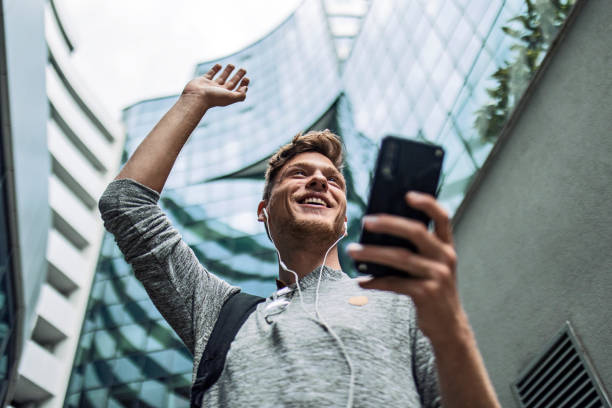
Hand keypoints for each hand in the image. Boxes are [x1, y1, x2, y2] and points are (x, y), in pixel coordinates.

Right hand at [182, 64, 248, 108]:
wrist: (196, 97)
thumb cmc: (213, 98)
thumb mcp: (230, 97)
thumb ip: (240, 94)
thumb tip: (245, 88)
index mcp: (227, 96)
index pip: (237, 90)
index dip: (243, 85)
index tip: (246, 78)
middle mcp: (220, 91)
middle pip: (231, 83)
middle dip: (238, 76)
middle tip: (244, 69)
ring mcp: (211, 86)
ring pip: (221, 77)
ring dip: (227, 71)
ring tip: (232, 65)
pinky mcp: (203, 80)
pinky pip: (210, 74)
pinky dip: (215, 69)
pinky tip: (219, 65)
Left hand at [347, 191, 467, 344]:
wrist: (448, 326)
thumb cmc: (431, 288)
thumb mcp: (430, 266)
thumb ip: (414, 250)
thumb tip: (376, 232)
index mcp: (446, 246)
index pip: (442, 217)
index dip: (427, 203)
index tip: (407, 194)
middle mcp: (446, 257)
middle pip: (416, 232)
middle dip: (389, 223)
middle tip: (365, 221)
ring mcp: (438, 276)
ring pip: (400, 258)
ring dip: (372, 253)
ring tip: (352, 251)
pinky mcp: (427, 294)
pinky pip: (395, 283)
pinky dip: (376, 281)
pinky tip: (361, 280)